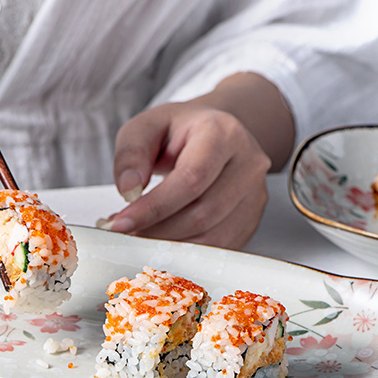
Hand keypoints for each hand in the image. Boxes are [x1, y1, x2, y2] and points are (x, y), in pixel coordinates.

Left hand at [101, 73, 293, 248]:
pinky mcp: (252, 219)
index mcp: (222, 133)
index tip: (122, 223)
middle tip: (126, 234)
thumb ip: (132, 153)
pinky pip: (218, 247)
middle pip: (202, 213)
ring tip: (140, 235)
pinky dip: (186, 250)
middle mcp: (248, 164)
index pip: (191, 178)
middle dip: (157, 230)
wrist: (215, 135)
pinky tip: (163, 240)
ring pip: (211, 236)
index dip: (154, 207)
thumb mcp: (147, 127)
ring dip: (169, 245)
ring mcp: (255, 194)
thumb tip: (128, 190)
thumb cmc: (180, 132)